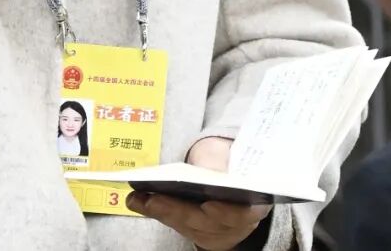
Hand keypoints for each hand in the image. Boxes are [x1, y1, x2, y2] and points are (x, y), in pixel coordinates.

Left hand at [126, 137, 271, 249]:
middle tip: (151, 199)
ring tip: (137, 198)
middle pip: (206, 223)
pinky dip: (161, 214)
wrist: (232, 173)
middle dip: (176, 210)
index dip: (225, 212)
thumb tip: (207, 171)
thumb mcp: (226, 155)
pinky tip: (140, 202)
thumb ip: (219, 162)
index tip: (209, 206)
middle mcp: (238, 225)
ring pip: (189, 227)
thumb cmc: (228, 162)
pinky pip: (181, 227)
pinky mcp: (203, 235)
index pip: (240, 213)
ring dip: (161, 213)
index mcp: (253, 203)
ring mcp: (220, 234)